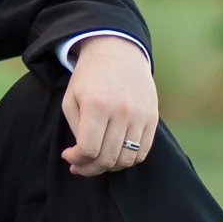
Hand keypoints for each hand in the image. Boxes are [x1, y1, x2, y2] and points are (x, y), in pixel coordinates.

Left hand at [61, 34, 157, 178]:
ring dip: (110, 167)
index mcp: (97, 106)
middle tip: (80, 166)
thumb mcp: (71, 98)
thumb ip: (75, 129)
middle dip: (90, 169)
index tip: (70, 158)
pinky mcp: (153, 118)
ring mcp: (140, 115)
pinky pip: (143, 151)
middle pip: (108, 158)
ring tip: (98, 161)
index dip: (77, 160)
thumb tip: (82, 156)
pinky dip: (129, 160)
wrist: (118, 53)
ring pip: (127, 159)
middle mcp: (121, 112)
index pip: (89, 149)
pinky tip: (115, 154)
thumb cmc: (89, 78)